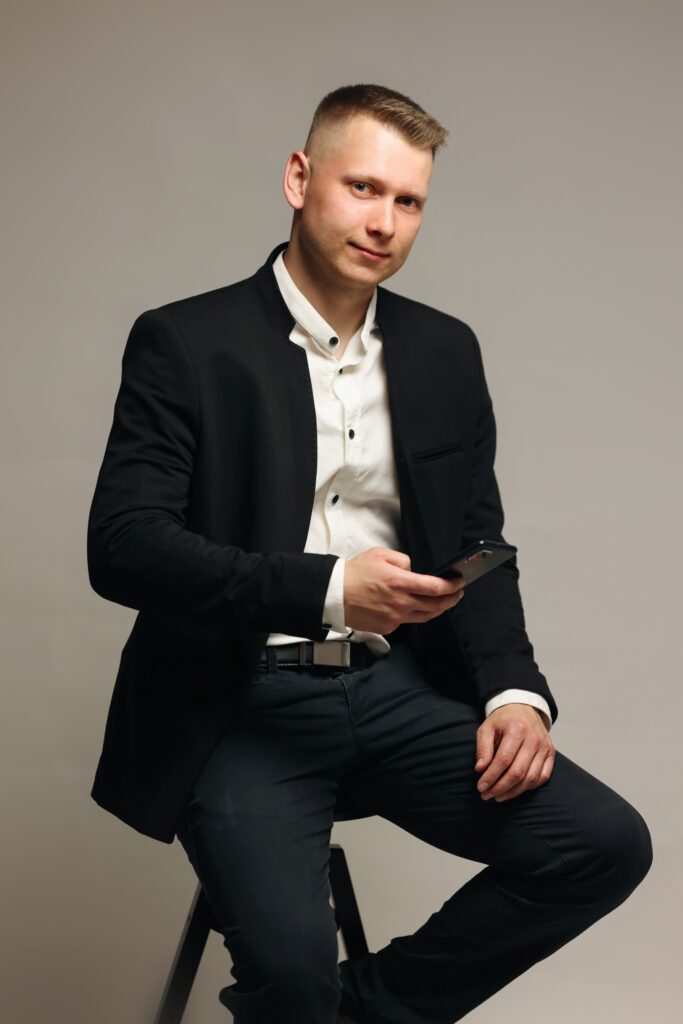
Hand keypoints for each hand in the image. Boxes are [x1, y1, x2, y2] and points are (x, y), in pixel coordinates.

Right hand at [343, 547, 464, 634]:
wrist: (334, 595)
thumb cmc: (355, 574)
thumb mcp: (380, 555)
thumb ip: (403, 560)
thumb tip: (415, 569)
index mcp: (400, 582)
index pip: (435, 587)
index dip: (452, 586)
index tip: (459, 582)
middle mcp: (400, 602)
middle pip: (435, 605)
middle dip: (451, 599)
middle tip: (457, 593)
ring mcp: (394, 618)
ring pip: (425, 616)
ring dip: (438, 609)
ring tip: (443, 602)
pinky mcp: (387, 627)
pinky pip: (407, 622)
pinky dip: (414, 615)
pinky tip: (415, 607)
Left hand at [474, 703, 554, 801]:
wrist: (523, 708)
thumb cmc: (503, 720)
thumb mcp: (487, 728)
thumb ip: (483, 748)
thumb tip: (480, 769)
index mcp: (517, 729)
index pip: (504, 760)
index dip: (491, 776)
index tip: (481, 787)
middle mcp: (534, 739)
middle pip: (518, 772)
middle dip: (500, 787)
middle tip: (487, 795)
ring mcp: (544, 747)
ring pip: (531, 778)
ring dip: (513, 792)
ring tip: (498, 796)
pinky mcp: (551, 753)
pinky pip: (542, 777)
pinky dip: (529, 787)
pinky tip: (515, 790)